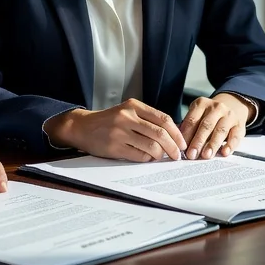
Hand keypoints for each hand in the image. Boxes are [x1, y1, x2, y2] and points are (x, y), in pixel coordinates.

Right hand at [43, 99, 186, 161]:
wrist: (82, 127)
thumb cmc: (108, 121)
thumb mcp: (127, 112)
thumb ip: (147, 119)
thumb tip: (173, 135)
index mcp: (133, 106)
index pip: (163, 119)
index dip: (177, 133)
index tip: (182, 143)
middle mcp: (127, 117)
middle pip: (160, 134)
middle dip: (173, 147)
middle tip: (177, 155)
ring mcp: (120, 132)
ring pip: (151, 147)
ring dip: (160, 155)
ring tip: (160, 157)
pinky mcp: (114, 147)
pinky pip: (139, 156)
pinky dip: (147, 159)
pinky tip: (146, 158)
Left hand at [179, 93, 252, 159]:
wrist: (232, 106)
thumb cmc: (209, 116)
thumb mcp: (198, 115)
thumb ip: (189, 127)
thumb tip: (178, 143)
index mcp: (201, 104)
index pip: (192, 120)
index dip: (186, 135)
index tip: (182, 148)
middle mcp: (216, 107)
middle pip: (206, 125)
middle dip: (198, 141)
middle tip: (192, 154)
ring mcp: (229, 115)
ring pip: (220, 130)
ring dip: (212, 144)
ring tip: (206, 155)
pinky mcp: (239, 125)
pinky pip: (235, 136)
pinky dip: (230, 145)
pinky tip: (224, 152)